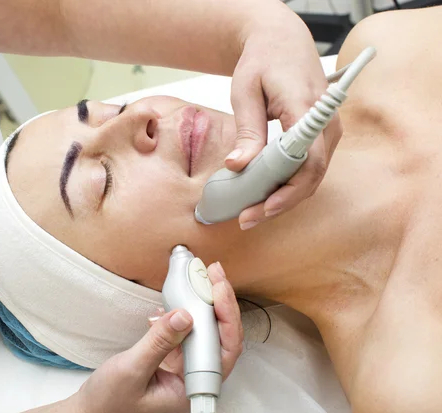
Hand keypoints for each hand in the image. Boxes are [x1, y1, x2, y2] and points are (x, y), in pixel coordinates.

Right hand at [72, 262, 242, 412]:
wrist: (92, 409)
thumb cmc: (110, 402)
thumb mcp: (131, 369)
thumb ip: (159, 343)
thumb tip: (185, 314)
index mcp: (191, 389)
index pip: (224, 351)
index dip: (226, 318)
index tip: (218, 290)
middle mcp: (193, 378)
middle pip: (220, 336)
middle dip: (219, 302)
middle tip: (213, 273)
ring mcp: (183, 366)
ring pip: (204, 330)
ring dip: (202, 302)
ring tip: (199, 277)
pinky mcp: (171, 356)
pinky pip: (185, 330)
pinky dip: (182, 310)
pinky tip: (174, 300)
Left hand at [227, 2, 342, 229]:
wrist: (282, 42)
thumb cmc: (263, 60)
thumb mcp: (245, 91)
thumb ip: (246, 130)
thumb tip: (238, 165)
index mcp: (306, 107)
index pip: (308, 160)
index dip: (288, 190)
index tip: (263, 207)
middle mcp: (326, 122)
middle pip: (312, 175)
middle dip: (280, 202)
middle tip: (248, 218)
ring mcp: (328, 130)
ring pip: (311, 176)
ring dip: (283, 197)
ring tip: (251, 211)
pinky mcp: (322, 136)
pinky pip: (308, 167)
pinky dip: (287, 184)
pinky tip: (264, 193)